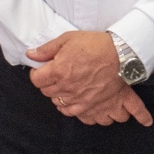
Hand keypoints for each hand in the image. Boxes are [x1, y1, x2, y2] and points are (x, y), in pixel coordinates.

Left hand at [26, 31, 152, 125]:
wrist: (122, 55)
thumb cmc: (96, 45)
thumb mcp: (69, 39)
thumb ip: (47, 49)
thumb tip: (30, 55)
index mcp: (58, 71)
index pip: (36, 80)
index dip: (37, 74)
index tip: (42, 70)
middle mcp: (67, 88)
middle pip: (48, 93)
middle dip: (49, 84)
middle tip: (56, 76)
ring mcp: (80, 100)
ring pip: (60, 105)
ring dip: (60, 98)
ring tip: (67, 88)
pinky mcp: (93, 106)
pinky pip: (77, 115)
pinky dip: (74, 110)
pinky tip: (76, 103)